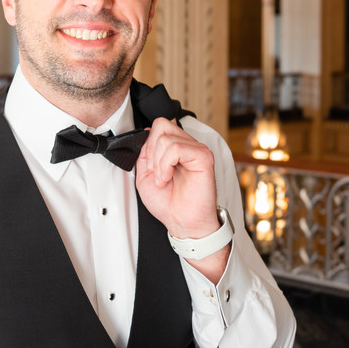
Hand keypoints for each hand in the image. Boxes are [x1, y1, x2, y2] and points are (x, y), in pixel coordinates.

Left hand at [136, 118, 227, 283]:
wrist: (182, 222)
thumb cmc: (168, 204)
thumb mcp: (144, 176)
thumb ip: (144, 154)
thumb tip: (146, 134)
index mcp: (175, 148)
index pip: (158, 126)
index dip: (148, 144)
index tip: (149, 166)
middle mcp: (187, 146)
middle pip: (161, 125)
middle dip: (151, 151)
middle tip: (156, 172)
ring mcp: (197, 150)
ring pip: (166, 137)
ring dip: (158, 162)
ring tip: (164, 179)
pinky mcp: (203, 157)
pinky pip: (177, 148)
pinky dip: (166, 164)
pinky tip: (168, 178)